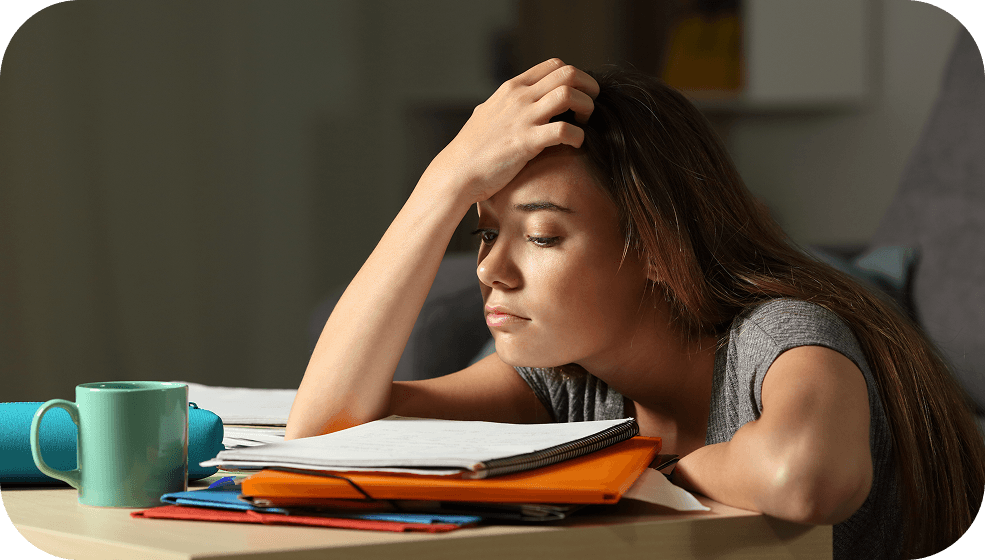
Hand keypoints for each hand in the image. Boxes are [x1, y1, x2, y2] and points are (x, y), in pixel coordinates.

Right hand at [423, 59, 599, 205]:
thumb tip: (514, 101)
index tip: (578, 95)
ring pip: (569, 95)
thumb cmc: (472, 148)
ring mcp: (523, 119)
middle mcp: (519, 98)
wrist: (457, 171)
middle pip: (568, 74)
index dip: (575, 77)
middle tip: (590, 107)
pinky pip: (564, 130)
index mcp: (512, 88)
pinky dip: (578, 136)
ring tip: (584, 123)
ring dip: (586, 107)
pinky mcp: (526, 143)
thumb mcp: (488, 113)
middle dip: (588, 88)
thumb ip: (506, 104)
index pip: (554, 65)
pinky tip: (576, 145)